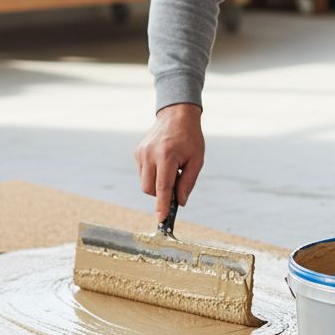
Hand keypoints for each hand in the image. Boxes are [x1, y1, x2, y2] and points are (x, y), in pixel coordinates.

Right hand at [135, 103, 204, 221]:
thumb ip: (188, 182)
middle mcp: (151, 154)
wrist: (177, 115)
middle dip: (160, 194)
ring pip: (144, 183)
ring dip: (156, 184)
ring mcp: (141, 152)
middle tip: (175, 184)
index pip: (162, 187)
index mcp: (167, 156)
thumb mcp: (197, 160)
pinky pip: (142, 172)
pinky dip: (152, 174)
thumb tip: (179, 202)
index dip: (162, 205)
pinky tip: (162, 162)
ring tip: (169, 170)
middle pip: (149, 189)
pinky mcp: (137, 151)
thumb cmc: (190, 138)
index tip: (161, 218)